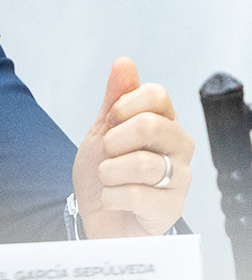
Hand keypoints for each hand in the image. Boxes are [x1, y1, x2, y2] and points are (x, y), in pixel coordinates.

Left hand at [72, 57, 192, 237]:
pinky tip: (114, 200)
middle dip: (114, 140)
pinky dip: (111, 197)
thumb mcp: (102, 131)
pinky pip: (135, 195)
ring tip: (108, 179)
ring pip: (142, 163)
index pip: (156, 95)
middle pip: (150, 125)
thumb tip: (124, 62)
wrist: (98, 216)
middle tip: (108, 154)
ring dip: (108, 172)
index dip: (123, 106)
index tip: (110, 122)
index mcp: (164, 123)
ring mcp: (180, 178)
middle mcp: (179, 148)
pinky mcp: (172, 209)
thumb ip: (115, 99)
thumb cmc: (104, 173)